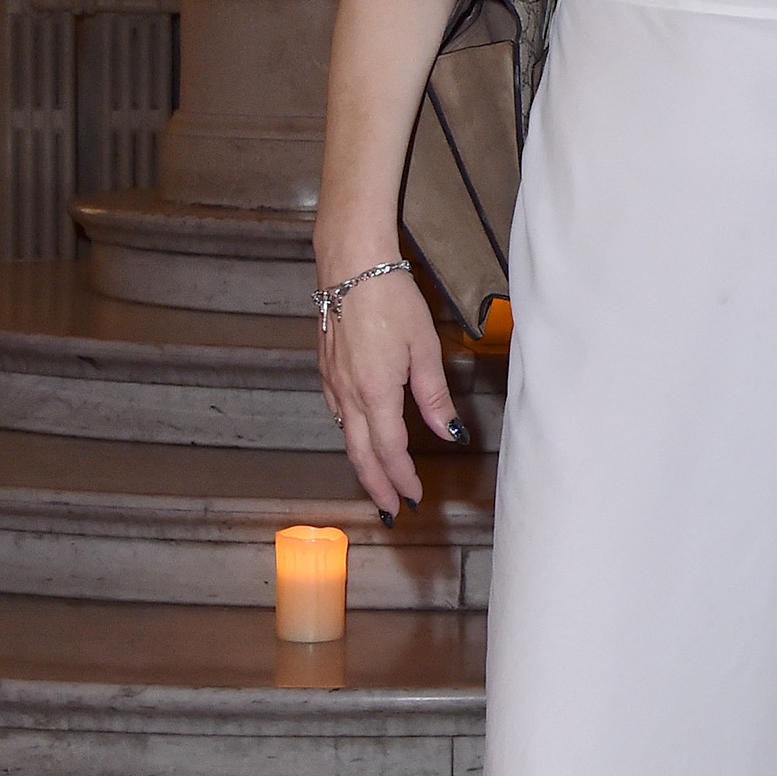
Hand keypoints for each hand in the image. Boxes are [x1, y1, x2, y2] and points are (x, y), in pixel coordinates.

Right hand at [316, 267, 464, 520]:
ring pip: (346, 436)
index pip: (390, 451)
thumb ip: (434, 396)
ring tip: (378, 482)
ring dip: (363, 464)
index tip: (415, 499)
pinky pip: (337, 413)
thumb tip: (450, 433)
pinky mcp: (326, 368)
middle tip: (390, 511)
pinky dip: (350, 436)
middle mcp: (348, 394)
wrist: (350, 264)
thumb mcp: (424, 347)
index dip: (402, 479)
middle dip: (377, 486)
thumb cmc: (391, 299)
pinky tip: (360, 437)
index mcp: (375, 393)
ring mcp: (332, 382)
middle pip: (361, 454)